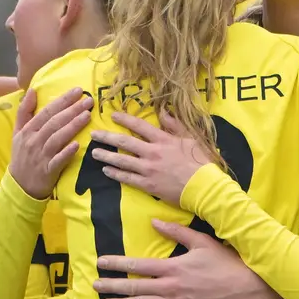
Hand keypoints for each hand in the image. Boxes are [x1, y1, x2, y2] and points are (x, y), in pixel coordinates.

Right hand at [8, 87, 91, 199]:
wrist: (19, 185)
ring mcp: (41, 156)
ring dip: (72, 126)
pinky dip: (67, 152)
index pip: (46, 112)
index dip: (62, 100)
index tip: (77, 90)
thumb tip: (32, 90)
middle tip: (88, 101)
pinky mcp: (48, 170)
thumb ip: (24, 112)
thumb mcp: (18, 132)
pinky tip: (77, 145)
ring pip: (57, 138)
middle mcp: (33, 141)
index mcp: (27, 130)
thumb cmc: (22, 156)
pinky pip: (58, 160)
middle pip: (54, 123)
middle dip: (72, 110)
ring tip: (87, 116)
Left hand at [90, 111, 215, 206]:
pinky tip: (106, 171)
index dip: (124, 119)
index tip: (112, 115)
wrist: (204, 187)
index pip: (139, 126)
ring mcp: (148, 169)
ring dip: (106, 156)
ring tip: (94, 153)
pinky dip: (115, 174)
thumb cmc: (200, 162)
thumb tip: (163, 112)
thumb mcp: (190, 138)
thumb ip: (175, 125)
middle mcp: (152, 152)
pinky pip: (127, 178)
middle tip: (94, 135)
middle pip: (124, 142)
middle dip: (107, 137)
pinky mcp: (148, 185)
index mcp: (163, 139)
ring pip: (122, 161)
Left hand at [93, 219, 271, 298]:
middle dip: (112, 285)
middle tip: (95, 285)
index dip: (117, 264)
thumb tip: (153, 222)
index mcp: (172, 267)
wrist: (246, 288)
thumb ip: (176, 231)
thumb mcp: (201, 241)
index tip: (101, 262)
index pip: (137, 266)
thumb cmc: (225, 262)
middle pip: (134, 287)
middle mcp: (170, 287)